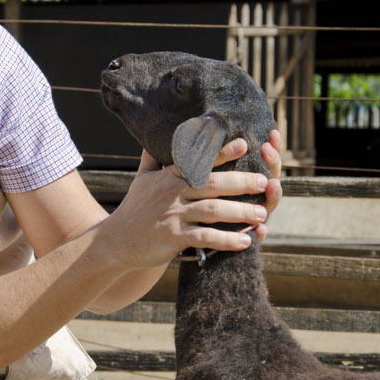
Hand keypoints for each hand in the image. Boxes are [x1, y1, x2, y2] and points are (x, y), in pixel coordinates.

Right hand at [108, 130, 282, 266]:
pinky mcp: (173, 238)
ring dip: (240, 212)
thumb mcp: (141, 179)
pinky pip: (205, 238)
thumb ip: (151, 158)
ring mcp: (173, 215)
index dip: (220, 152)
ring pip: (212, 211)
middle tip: (264, 182)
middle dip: (240, 182)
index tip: (243, 144)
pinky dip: (226, 240)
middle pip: (211, 184)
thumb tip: (152, 137)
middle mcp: (172, 193)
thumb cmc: (133, 209)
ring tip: (262, 215)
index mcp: (169, 177)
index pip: (197, 161)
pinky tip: (245, 242)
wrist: (116, 241)